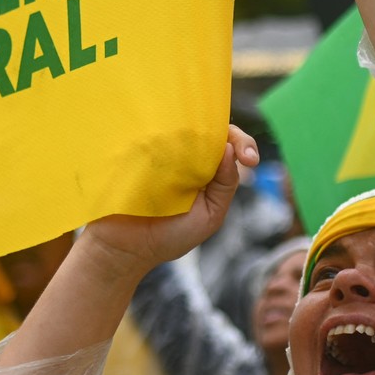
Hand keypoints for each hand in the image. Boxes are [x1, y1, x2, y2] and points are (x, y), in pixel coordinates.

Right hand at [82, 125, 257, 276]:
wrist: (123, 248)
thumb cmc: (168, 237)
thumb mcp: (210, 216)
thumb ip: (224, 186)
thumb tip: (229, 149)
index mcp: (207, 170)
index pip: (230, 146)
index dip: (244, 144)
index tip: (250, 160)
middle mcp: (186, 156)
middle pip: (211, 129)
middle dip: (231, 133)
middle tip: (240, 151)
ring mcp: (160, 150)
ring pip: (185, 126)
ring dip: (199, 129)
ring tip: (207, 143)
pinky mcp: (138, 149)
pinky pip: (155, 131)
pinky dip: (166, 130)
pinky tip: (174, 139)